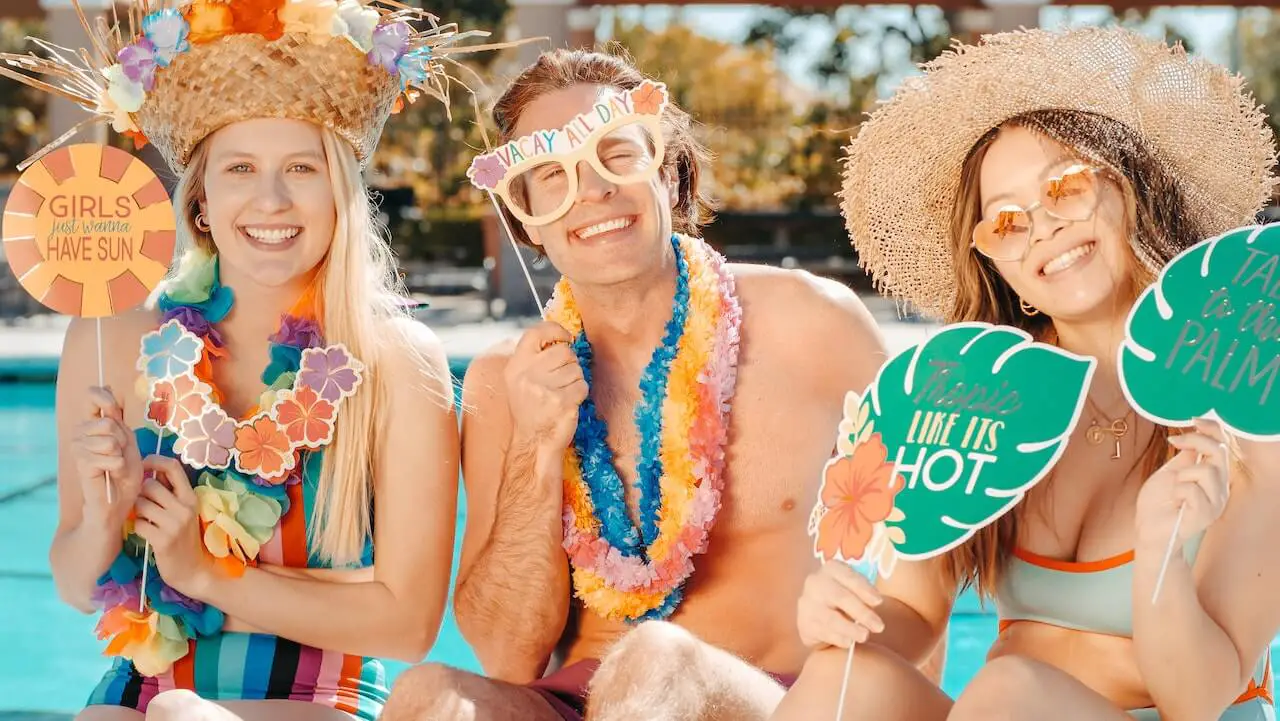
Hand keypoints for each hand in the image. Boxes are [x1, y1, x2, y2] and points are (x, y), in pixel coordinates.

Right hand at [73, 386, 143, 530]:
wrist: (116, 502)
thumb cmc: (125, 473)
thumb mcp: (128, 441)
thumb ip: (118, 418)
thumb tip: (107, 386)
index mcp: (94, 424)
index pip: (94, 396)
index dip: (105, 399)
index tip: (113, 410)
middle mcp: (82, 432)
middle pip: (108, 422)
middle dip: (123, 440)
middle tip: (121, 455)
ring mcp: (79, 447)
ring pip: (110, 439)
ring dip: (121, 455)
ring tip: (116, 466)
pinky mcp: (82, 463)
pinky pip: (111, 456)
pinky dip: (119, 467)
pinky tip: (112, 475)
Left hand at [134, 455, 213, 598]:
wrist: (194, 571)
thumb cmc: (184, 538)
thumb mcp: (183, 511)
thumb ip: (170, 492)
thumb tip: (150, 469)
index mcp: (191, 496)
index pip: (173, 466)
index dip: (153, 461)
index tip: (142, 466)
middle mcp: (185, 507)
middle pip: (150, 485)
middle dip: (140, 494)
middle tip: (142, 505)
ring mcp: (175, 524)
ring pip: (141, 504)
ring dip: (137, 512)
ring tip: (145, 520)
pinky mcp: (163, 540)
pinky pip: (138, 523)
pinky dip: (138, 528)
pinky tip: (146, 534)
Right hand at [504, 322, 587, 451]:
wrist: (533, 442)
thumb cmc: (530, 409)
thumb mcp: (521, 380)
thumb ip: (535, 358)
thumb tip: (562, 337)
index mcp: (516, 366)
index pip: (536, 333)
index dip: (555, 330)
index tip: (565, 338)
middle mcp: (528, 374)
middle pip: (564, 351)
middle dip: (569, 363)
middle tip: (561, 380)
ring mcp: (545, 388)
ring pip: (576, 369)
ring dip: (575, 380)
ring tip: (562, 393)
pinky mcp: (562, 401)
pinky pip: (582, 386)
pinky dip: (580, 394)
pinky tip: (568, 403)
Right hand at [797, 561, 885, 649]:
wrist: (819, 614)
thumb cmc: (844, 598)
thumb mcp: (854, 588)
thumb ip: (865, 593)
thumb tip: (878, 603)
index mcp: (832, 569)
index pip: (849, 576)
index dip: (864, 589)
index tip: (879, 602)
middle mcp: (815, 582)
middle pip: (840, 597)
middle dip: (862, 612)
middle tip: (879, 626)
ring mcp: (807, 603)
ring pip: (830, 618)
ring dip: (850, 629)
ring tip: (865, 636)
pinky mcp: (804, 623)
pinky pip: (823, 632)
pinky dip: (838, 638)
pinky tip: (848, 642)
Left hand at [1135, 419, 1230, 551]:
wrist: (1148, 531)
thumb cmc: (1158, 503)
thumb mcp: (1170, 472)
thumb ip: (1186, 456)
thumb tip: (1194, 434)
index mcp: (1213, 476)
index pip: (1222, 446)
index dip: (1211, 429)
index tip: (1192, 420)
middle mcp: (1219, 487)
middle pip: (1219, 452)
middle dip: (1196, 440)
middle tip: (1175, 441)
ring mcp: (1215, 502)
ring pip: (1207, 470)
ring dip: (1183, 474)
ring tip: (1174, 488)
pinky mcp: (1206, 514)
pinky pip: (1192, 489)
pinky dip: (1177, 491)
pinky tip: (1174, 502)